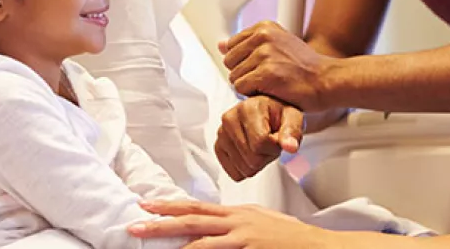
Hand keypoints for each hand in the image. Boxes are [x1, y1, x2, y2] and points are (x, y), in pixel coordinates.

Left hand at [129, 200, 338, 247]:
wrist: (315, 245)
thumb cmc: (290, 237)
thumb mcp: (260, 221)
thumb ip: (237, 223)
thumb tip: (218, 225)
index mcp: (237, 213)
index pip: (197, 207)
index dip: (170, 205)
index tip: (146, 204)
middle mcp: (236, 222)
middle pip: (191, 218)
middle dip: (160, 220)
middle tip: (134, 223)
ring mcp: (241, 237)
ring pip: (198, 239)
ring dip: (170, 241)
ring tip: (146, 239)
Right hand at [214, 95, 303, 180]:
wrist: (267, 112)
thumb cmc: (279, 114)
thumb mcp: (293, 118)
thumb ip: (292, 132)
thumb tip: (290, 146)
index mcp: (248, 108)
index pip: (260, 143)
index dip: (274, 147)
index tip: (277, 138)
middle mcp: (230, 119)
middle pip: (252, 158)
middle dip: (266, 155)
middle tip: (270, 142)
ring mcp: (222, 133)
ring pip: (243, 168)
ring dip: (257, 162)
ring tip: (260, 145)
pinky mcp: (218, 147)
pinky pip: (234, 173)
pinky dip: (246, 168)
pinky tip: (250, 152)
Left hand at [220, 21, 337, 111]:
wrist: (327, 80)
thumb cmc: (305, 68)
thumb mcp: (277, 46)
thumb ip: (248, 44)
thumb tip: (221, 44)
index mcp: (264, 27)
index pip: (231, 46)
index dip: (244, 61)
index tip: (261, 66)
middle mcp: (263, 36)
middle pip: (229, 61)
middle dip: (244, 73)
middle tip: (266, 77)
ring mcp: (264, 54)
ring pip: (234, 77)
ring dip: (249, 86)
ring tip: (271, 84)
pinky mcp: (265, 73)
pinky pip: (241, 88)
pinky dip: (253, 94)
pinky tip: (271, 91)